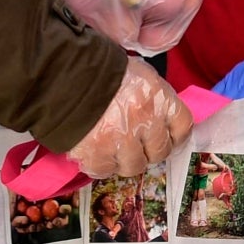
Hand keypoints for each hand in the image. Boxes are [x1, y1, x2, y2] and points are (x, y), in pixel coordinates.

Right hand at [68, 59, 190, 179]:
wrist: (60, 75)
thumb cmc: (101, 72)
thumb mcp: (138, 75)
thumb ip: (154, 98)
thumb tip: (164, 120)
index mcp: (157, 98)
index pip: (182, 127)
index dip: (175, 135)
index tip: (167, 137)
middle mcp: (144, 122)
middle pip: (160, 152)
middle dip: (149, 149)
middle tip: (136, 142)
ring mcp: (120, 142)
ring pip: (134, 166)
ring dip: (125, 159)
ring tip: (112, 146)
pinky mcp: (96, 156)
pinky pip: (105, 171)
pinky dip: (101, 164)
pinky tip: (94, 150)